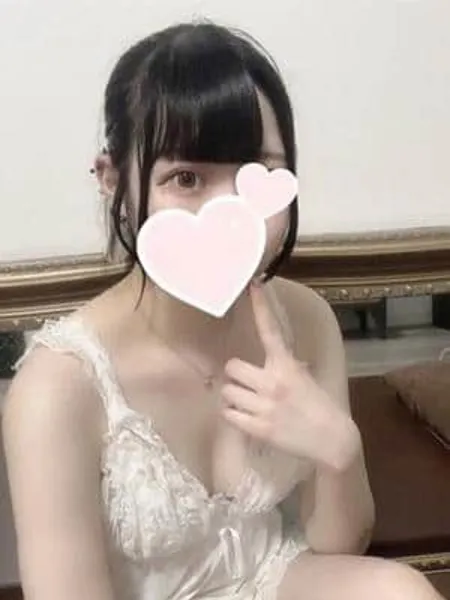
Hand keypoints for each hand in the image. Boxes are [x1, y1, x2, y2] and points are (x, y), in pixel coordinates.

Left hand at [221, 282, 359, 470]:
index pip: (270, 330)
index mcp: (287, 366)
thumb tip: (271, 359)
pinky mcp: (258, 428)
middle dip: (236, 375)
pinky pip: (228, 415)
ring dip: (234, 396)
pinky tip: (246, 417)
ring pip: (227, 392)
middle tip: (245, 383)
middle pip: (232, 367)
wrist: (333, 441)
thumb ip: (286, 366)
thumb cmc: (320, 407)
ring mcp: (264, 406)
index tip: (253, 286)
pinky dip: (233, 415)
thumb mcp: (305, 379)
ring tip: (247, 403)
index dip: (260, 307)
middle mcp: (273, 382)